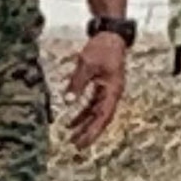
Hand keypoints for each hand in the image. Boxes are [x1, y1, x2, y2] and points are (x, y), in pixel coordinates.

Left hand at [65, 32, 126, 148]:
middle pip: (100, 119)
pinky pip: (92, 105)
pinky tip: (71, 121)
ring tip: (71, 137)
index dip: (92, 132)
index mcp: (113, 91)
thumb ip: (77, 83)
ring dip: (84, 125)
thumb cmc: (102, 48)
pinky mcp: (102, 87)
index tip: (82, 143)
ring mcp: (108, 91)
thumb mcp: (87, 64)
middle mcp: (113, 94)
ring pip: (96, 113)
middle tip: (75, 146)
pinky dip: (83, 113)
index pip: (103, 117)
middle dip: (88, 133)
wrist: (110, 34)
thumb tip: (67, 102)